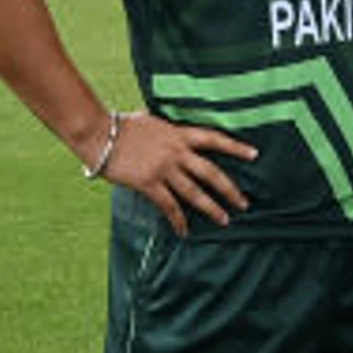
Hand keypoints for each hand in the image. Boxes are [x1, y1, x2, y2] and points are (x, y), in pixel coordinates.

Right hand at [105, 111, 258, 236]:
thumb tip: (174, 134)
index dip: (235, 147)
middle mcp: (176, 151)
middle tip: (244, 203)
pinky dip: (178, 220)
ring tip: (224, 220)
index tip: (254, 154)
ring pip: (194, 193)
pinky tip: (184, 231)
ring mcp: (163, 168)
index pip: (214, 138)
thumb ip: (168, 131)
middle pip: (211, 172)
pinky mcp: (148, 183)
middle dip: (230, 189)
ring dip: (211, 208)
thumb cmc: (121, 126)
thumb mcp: (151, 121)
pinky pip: (169, 206)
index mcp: (178, 134)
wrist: (98, 132)